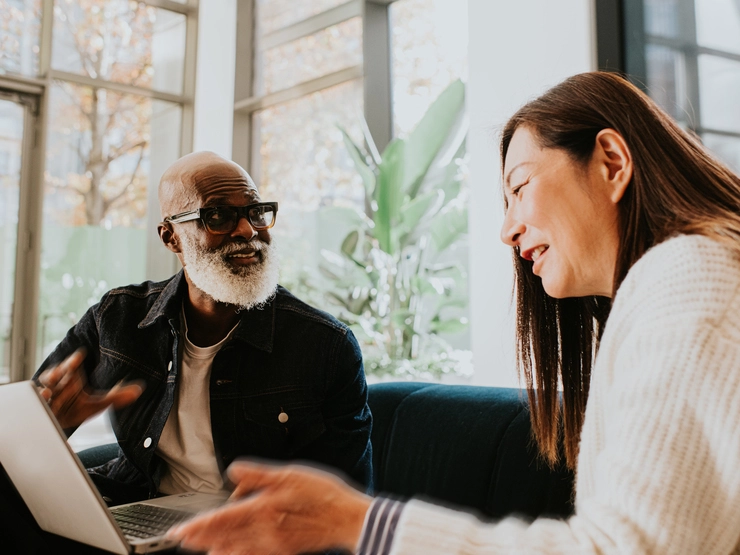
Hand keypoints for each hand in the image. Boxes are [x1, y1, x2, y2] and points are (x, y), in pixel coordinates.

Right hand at [37, 349, 142, 428]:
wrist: (56, 427)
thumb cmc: (75, 410)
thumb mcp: (96, 405)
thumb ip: (117, 397)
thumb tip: (139, 390)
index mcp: (70, 379)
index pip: (71, 366)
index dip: (74, 360)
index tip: (80, 354)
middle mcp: (56, 385)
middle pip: (55, 374)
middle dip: (58, 371)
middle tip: (63, 370)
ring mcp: (45, 396)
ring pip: (43, 387)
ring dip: (44, 388)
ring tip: (46, 391)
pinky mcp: (37, 408)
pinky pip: (34, 404)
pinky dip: (37, 402)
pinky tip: (41, 400)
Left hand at [169, 461, 372, 554]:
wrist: (346, 519)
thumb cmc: (322, 495)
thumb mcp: (289, 474)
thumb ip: (258, 475)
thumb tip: (233, 472)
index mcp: (263, 509)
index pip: (221, 520)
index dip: (198, 526)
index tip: (179, 530)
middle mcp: (264, 531)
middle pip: (223, 538)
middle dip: (200, 539)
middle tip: (180, 540)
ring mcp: (273, 545)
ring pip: (235, 550)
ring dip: (215, 549)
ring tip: (200, 549)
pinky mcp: (283, 551)